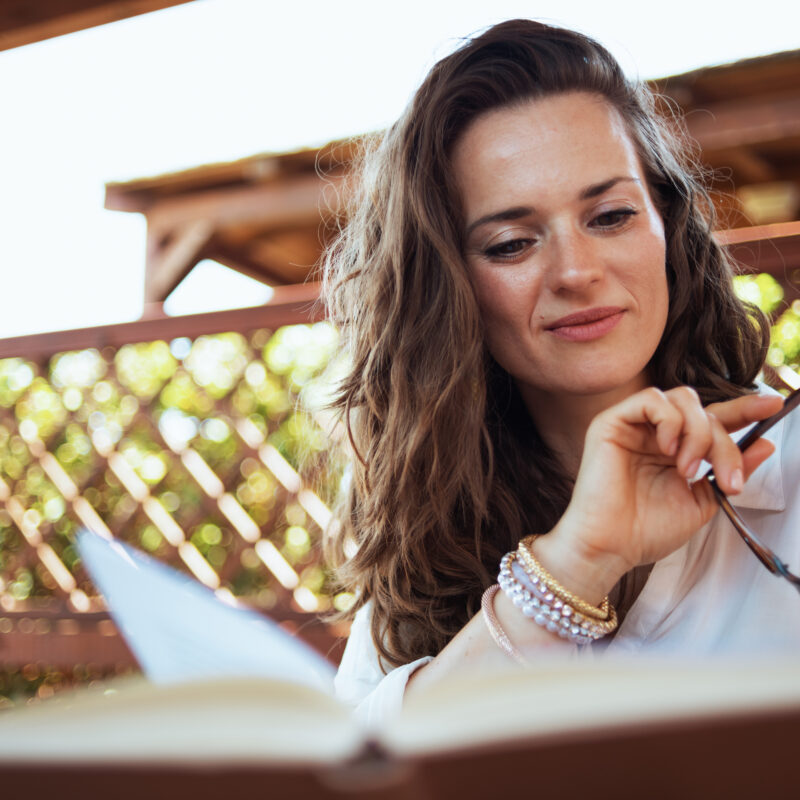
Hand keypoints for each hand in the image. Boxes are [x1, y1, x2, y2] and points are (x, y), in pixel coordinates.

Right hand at [536, 387, 781, 603]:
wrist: (611, 546)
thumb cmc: (646, 530)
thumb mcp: (703, 500)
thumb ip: (729, 470)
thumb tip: (765, 444)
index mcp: (675, 450)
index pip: (712, 420)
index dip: (743, 409)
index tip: (773, 405)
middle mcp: (654, 434)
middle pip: (703, 410)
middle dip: (724, 441)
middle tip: (727, 478)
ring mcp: (632, 426)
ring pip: (681, 399)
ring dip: (698, 433)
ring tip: (688, 469)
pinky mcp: (611, 422)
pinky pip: (651, 399)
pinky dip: (670, 421)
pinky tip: (669, 450)